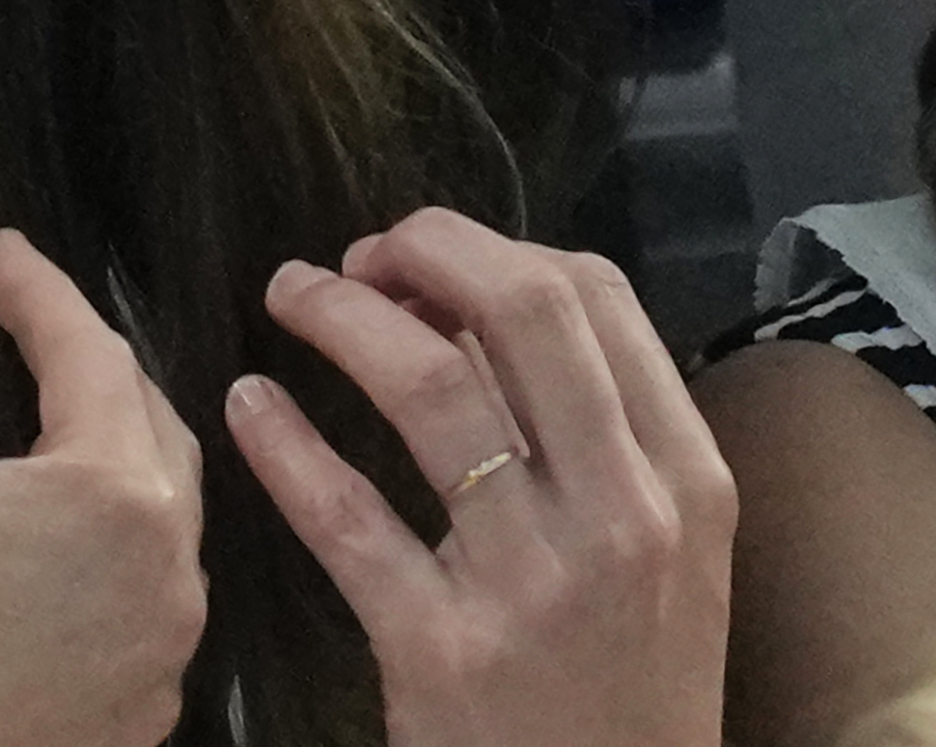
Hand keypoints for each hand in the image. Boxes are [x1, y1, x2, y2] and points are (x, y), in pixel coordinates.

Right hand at [0, 217, 208, 746]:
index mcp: (115, 499)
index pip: (93, 355)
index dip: (39, 294)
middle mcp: (165, 582)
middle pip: (147, 434)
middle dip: (90, 372)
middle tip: (30, 330)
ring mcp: (156, 663)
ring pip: (155, 527)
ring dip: (107, 468)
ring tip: (46, 428)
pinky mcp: (130, 725)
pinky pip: (140, 614)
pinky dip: (105, 565)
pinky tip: (50, 549)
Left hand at [227, 210, 736, 746]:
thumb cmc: (634, 689)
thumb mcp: (666, 557)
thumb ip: (602, 441)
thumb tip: (484, 321)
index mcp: (684, 477)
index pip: (597, 296)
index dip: (498, 247)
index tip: (434, 259)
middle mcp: (621, 512)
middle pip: (525, 312)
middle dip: (428, 250)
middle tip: (360, 255)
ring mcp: (533, 581)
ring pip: (433, 390)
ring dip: (345, 317)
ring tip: (293, 296)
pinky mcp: (441, 651)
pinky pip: (350, 520)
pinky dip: (286, 445)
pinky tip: (251, 405)